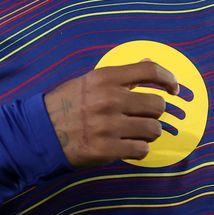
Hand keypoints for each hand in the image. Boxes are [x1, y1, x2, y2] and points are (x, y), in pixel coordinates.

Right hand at [44, 61, 177, 166]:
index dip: (168, 79)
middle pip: (157, 105)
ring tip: (136, 133)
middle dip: (155, 112)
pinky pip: (141, 150)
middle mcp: (109, 99)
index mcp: (105, 78)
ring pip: (153, 129)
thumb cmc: (66, 104)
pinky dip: (139, 149)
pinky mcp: (106, 150)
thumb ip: (120, 76)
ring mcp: (108, 126)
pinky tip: (128, 146)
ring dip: (149, 133)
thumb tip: (149, 64)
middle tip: (145, 116)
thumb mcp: (90, 81)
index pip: (150, 71)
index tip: (173, 88)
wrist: (40, 132)